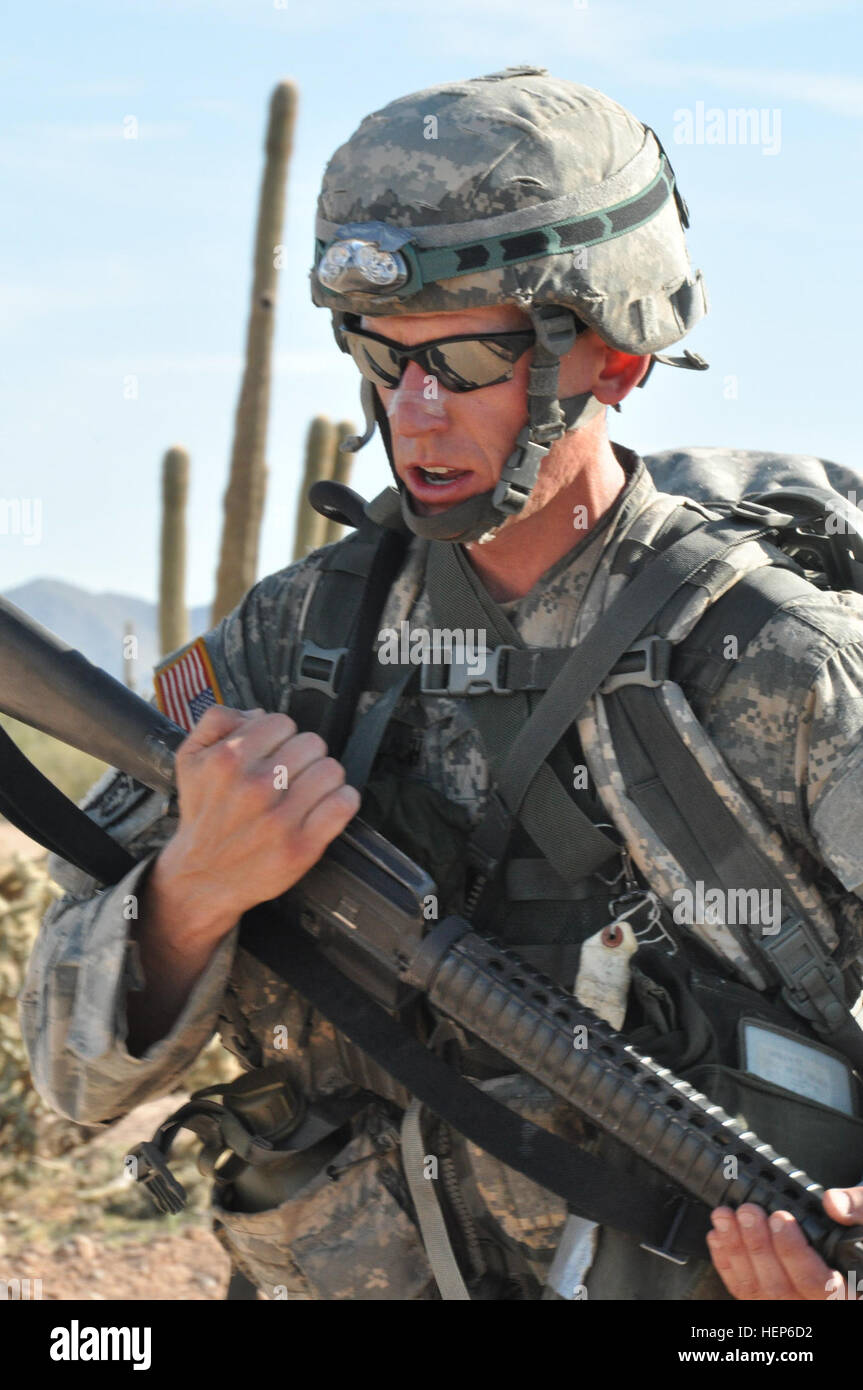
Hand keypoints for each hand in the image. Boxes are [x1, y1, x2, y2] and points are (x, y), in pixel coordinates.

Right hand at [153, 705, 360, 947]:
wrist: (201, 876)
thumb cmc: (204, 817)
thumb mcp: (189, 759)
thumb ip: (216, 722)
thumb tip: (257, 712)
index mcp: (227, 761)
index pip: (281, 722)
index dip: (280, 736)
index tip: (274, 753)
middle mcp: (254, 788)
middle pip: (311, 743)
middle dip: (303, 756)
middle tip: (291, 774)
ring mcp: (279, 819)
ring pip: (331, 769)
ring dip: (323, 778)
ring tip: (307, 791)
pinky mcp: (302, 847)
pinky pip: (344, 804)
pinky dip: (341, 802)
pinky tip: (324, 808)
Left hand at [707, 1187, 862, 1299]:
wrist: (853, 1253)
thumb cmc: (859, 1236)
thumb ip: (858, 1209)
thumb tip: (833, 1203)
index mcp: (848, 1293)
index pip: (819, 1284)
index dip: (794, 1252)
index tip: (780, 1219)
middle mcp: (817, 1308)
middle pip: (782, 1289)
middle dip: (759, 1246)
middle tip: (748, 1211)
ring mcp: (791, 1307)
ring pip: (758, 1292)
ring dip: (736, 1251)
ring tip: (725, 1217)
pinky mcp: (769, 1302)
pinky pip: (744, 1292)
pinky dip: (727, 1265)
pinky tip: (717, 1238)